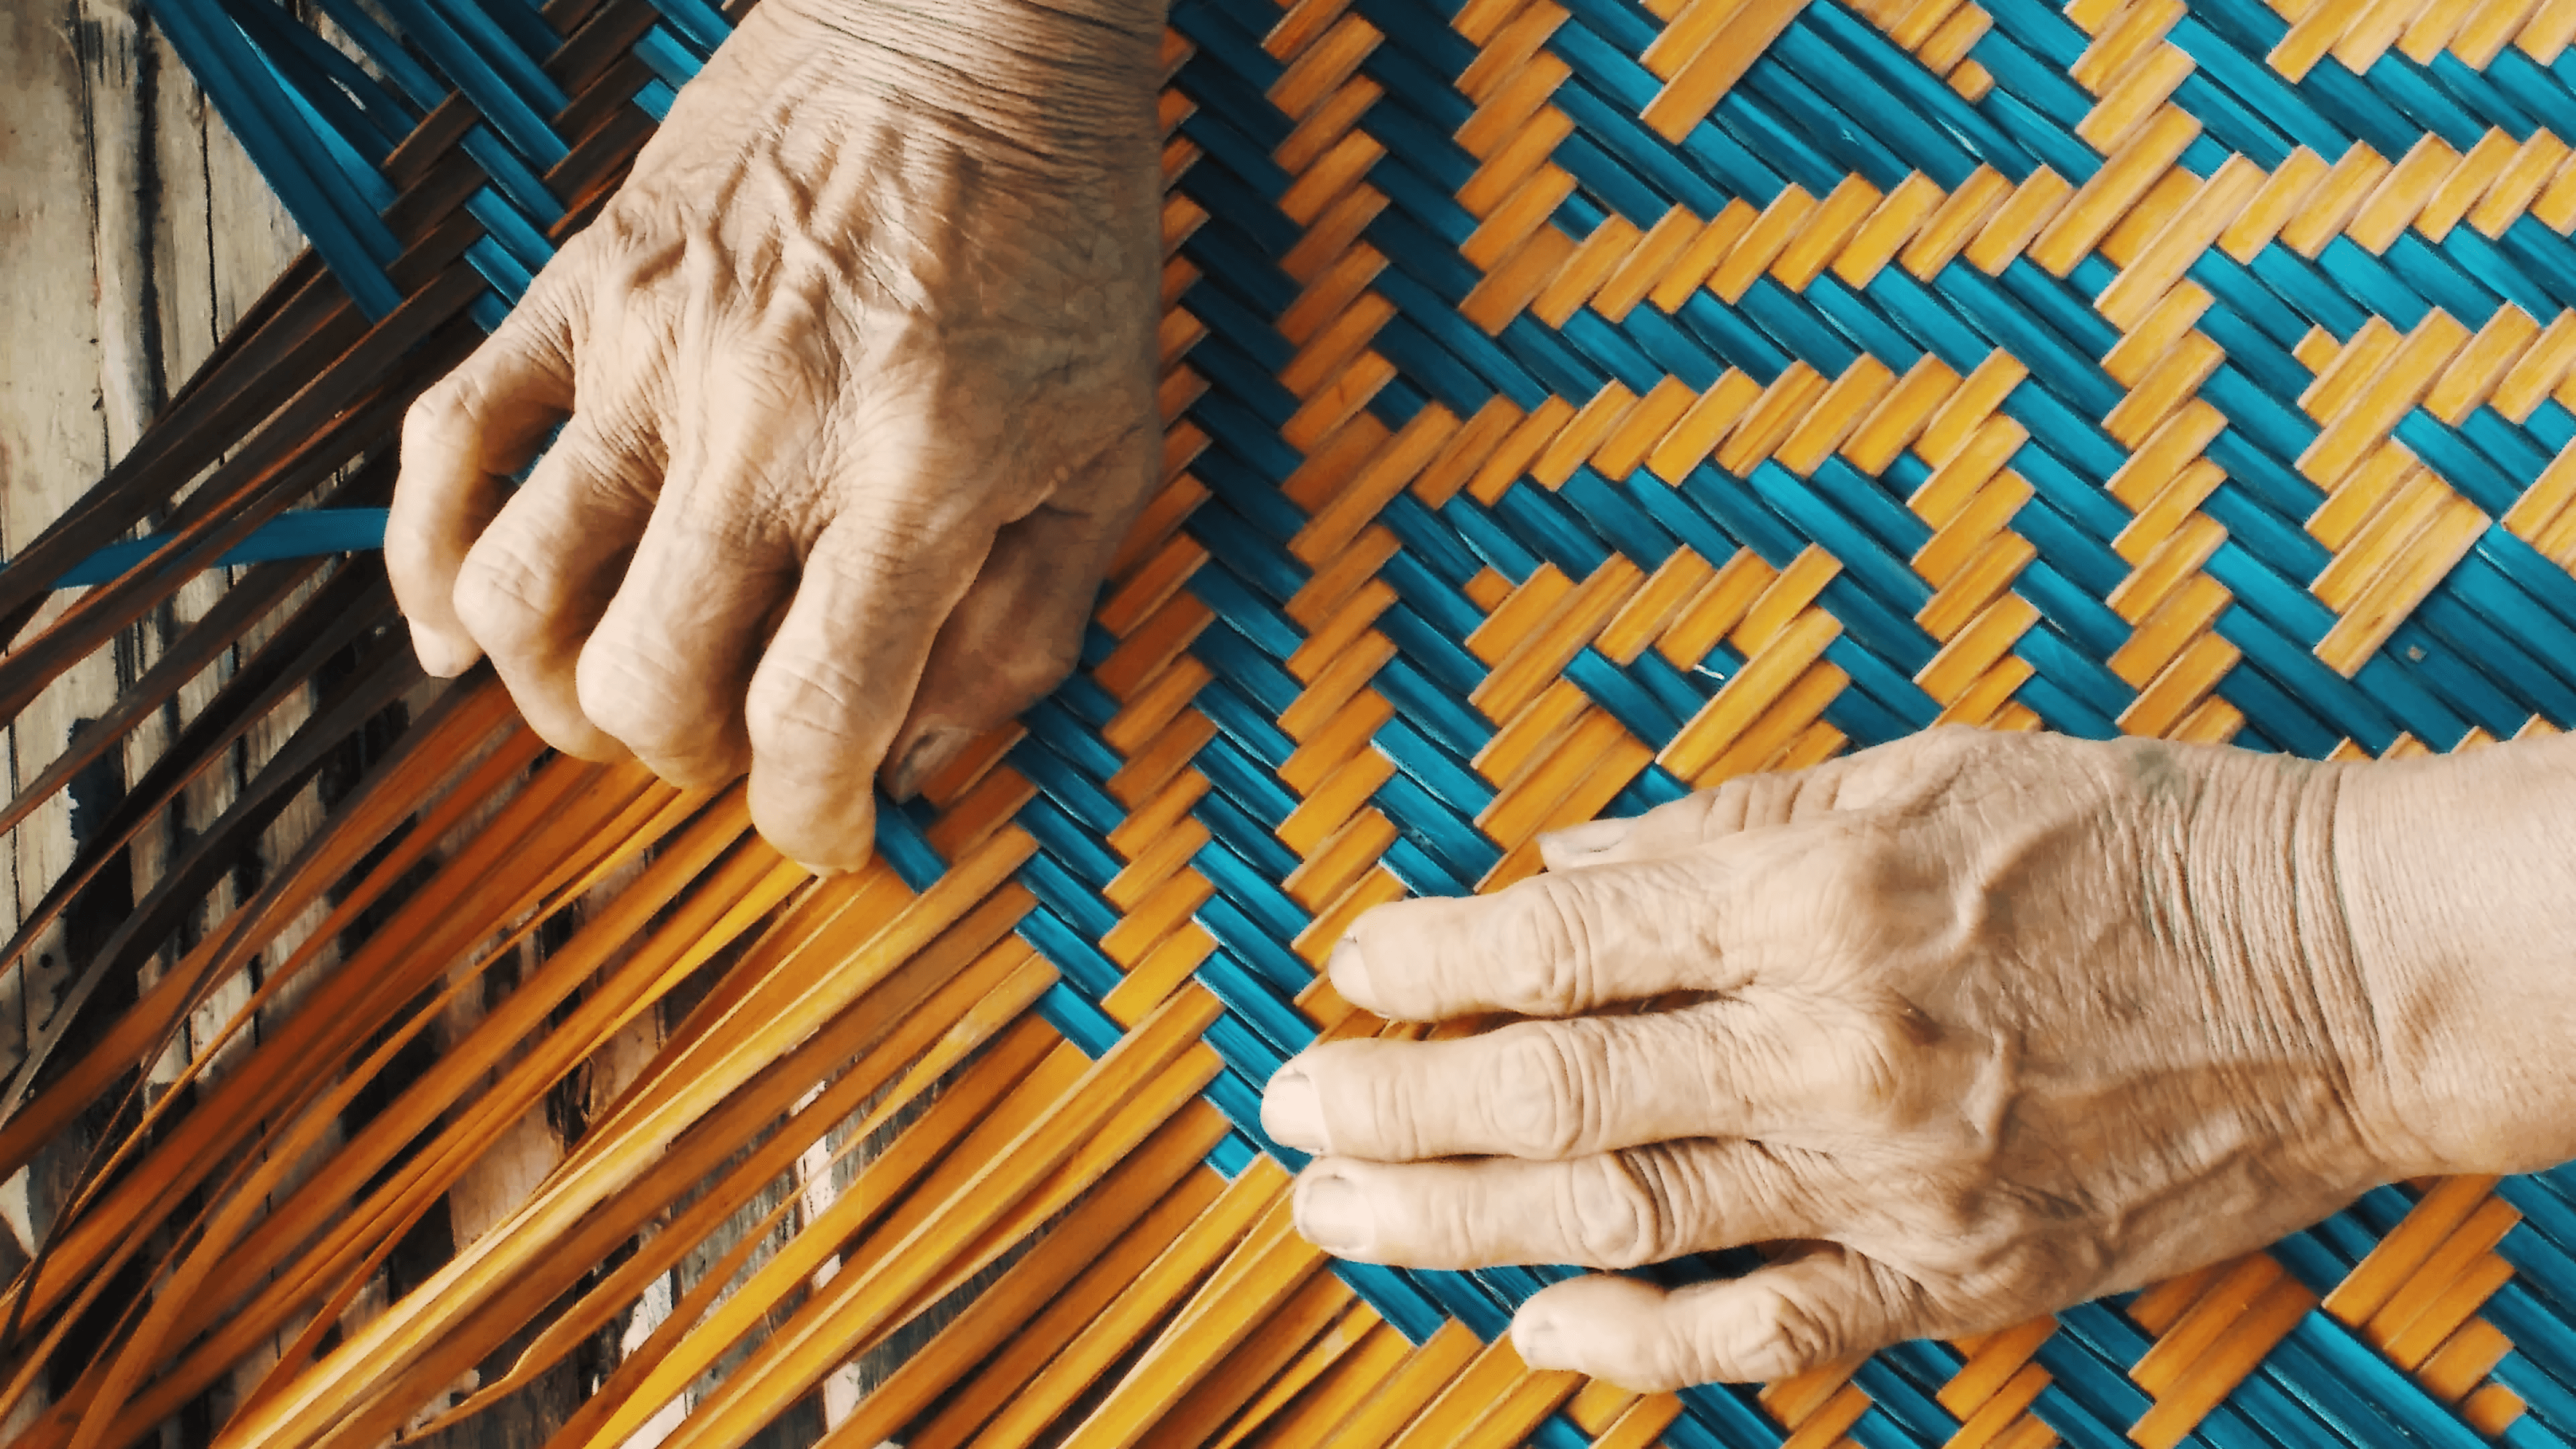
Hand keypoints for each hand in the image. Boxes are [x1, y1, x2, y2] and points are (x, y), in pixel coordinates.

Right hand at [387, 0, 1164, 869]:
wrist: (977, 27)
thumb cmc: (1063, 235)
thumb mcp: (1110, 449)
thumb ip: (1031, 627)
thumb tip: (925, 766)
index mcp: (919, 472)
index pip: (812, 720)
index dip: (812, 824)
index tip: (834, 836)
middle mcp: (769, 422)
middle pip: (651, 684)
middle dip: (695, 763)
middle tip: (745, 743)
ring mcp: (654, 351)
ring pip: (522, 592)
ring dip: (562, 693)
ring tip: (623, 696)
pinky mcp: (583, 286)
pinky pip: (445, 443)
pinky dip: (426, 562)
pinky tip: (456, 636)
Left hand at [1259, 726, 2497, 1390]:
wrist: (2352, 970)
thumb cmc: (2136, 835)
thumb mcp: (1924, 768)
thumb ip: (1725, 825)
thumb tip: (1559, 865)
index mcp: (1822, 896)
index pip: (1561, 940)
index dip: (1427, 958)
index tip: (1342, 964)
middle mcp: (1840, 1045)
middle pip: (1554, 1096)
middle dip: (1390, 1108)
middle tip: (1283, 1114)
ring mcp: (1898, 1180)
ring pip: (1623, 1223)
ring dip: (1455, 1226)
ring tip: (1339, 1214)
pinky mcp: (1962, 1281)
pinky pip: (1769, 1336)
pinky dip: (1641, 1344)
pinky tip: (1535, 1332)